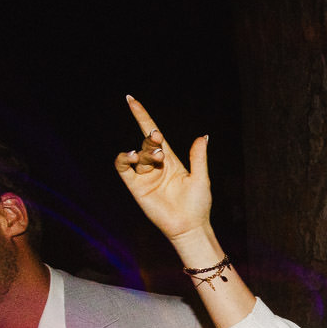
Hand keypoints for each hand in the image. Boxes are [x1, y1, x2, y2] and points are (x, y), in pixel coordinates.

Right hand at [114, 96, 212, 245]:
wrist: (189, 227)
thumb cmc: (198, 205)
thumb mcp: (201, 178)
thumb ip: (198, 157)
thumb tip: (203, 136)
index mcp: (171, 161)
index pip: (154, 134)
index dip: (142, 117)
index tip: (131, 100)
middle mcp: (156, 166)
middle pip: (147, 143)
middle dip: (151, 139)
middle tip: (157, 140)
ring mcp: (145, 176)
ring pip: (137, 154)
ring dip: (144, 150)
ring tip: (155, 155)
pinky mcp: (137, 187)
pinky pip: (123, 169)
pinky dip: (124, 159)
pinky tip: (131, 156)